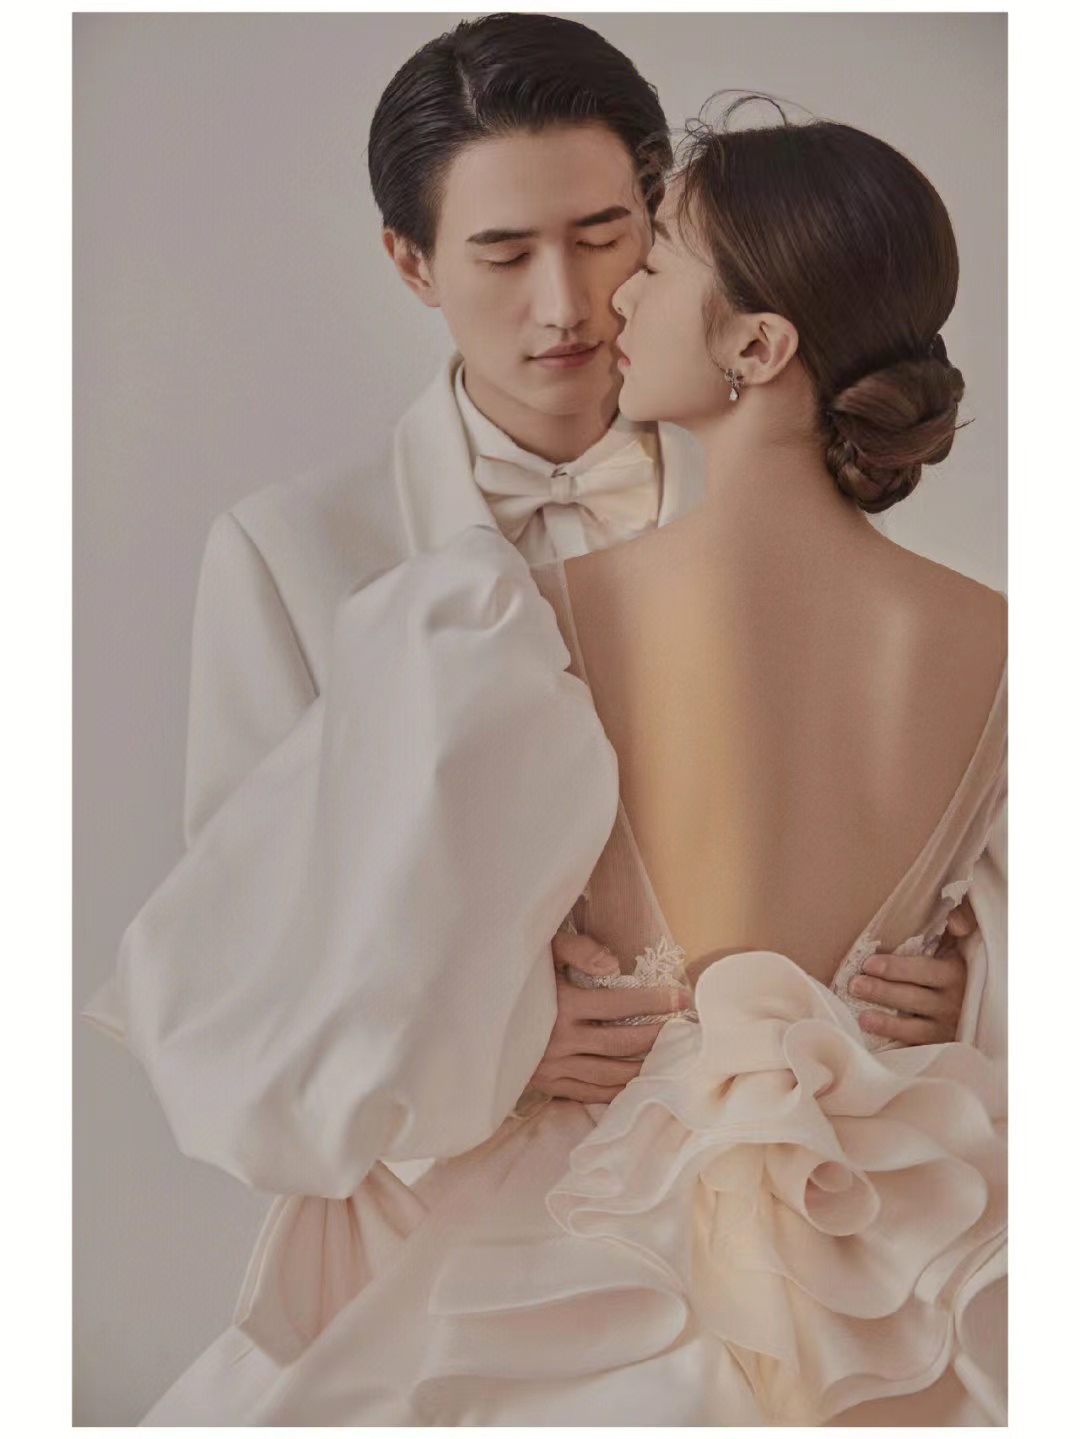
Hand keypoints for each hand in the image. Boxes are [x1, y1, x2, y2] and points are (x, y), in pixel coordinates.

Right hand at [526, 932, 689, 1103]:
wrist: (470, 1017)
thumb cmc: (513, 978)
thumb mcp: (540, 952)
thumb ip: (577, 950)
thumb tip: (614, 964)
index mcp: (561, 1005)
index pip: (618, 1005)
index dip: (654, 1001)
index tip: (681, 998)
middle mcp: (559, 1040)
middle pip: (620, 1043)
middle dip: (657, 1036)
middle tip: (686, 1030)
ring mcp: (553, 1067)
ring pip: (609, 1073)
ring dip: (643, 1068)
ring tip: (671, 1060)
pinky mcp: (547, 1084)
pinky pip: (589, 1093)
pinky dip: (616, 1092)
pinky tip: (638, 1086)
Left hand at [851, 897, 976, 1044]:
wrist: (986, 1003)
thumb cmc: (963, 967)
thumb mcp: (966, 943)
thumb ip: (964, 923)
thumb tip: (955, 920)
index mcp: (955, 973)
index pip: (924, 971)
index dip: (896, 969)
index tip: (869, 964)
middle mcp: (953, 1003)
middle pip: (914, 998)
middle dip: (883, 992)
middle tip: (855, 985)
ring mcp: (947, 1027)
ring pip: (916, 1028)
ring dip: (888, 1023)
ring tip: (862, 1018)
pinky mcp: (942, 1045)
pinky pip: (918, 1047)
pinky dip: (898, 1044)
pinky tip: (876, 1043)